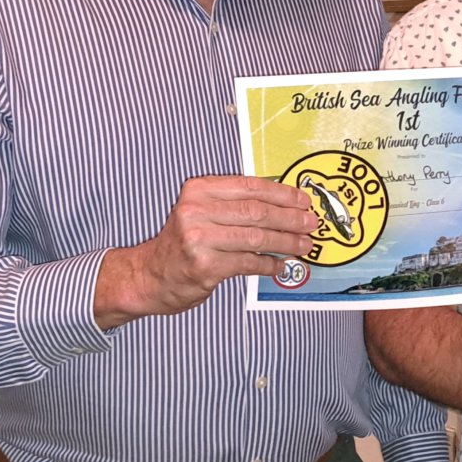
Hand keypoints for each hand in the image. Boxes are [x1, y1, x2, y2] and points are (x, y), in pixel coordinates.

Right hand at [94, 175, 317, 325]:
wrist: (150, 274)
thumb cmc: (182, 242)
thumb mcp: (200, 211)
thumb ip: (234, 203)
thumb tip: (283, 203)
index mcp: (198, 190)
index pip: (250, 187)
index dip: (282, 193)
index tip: (303, 200)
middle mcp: (196, 211)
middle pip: (257, 212)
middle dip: (290, 218)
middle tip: (311, 223)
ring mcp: (199, 239)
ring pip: (256, 238)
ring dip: (286, 242)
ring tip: (304, 245)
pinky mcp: (205, 266)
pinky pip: (248, 263)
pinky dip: (269, 265)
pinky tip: (281, 265)